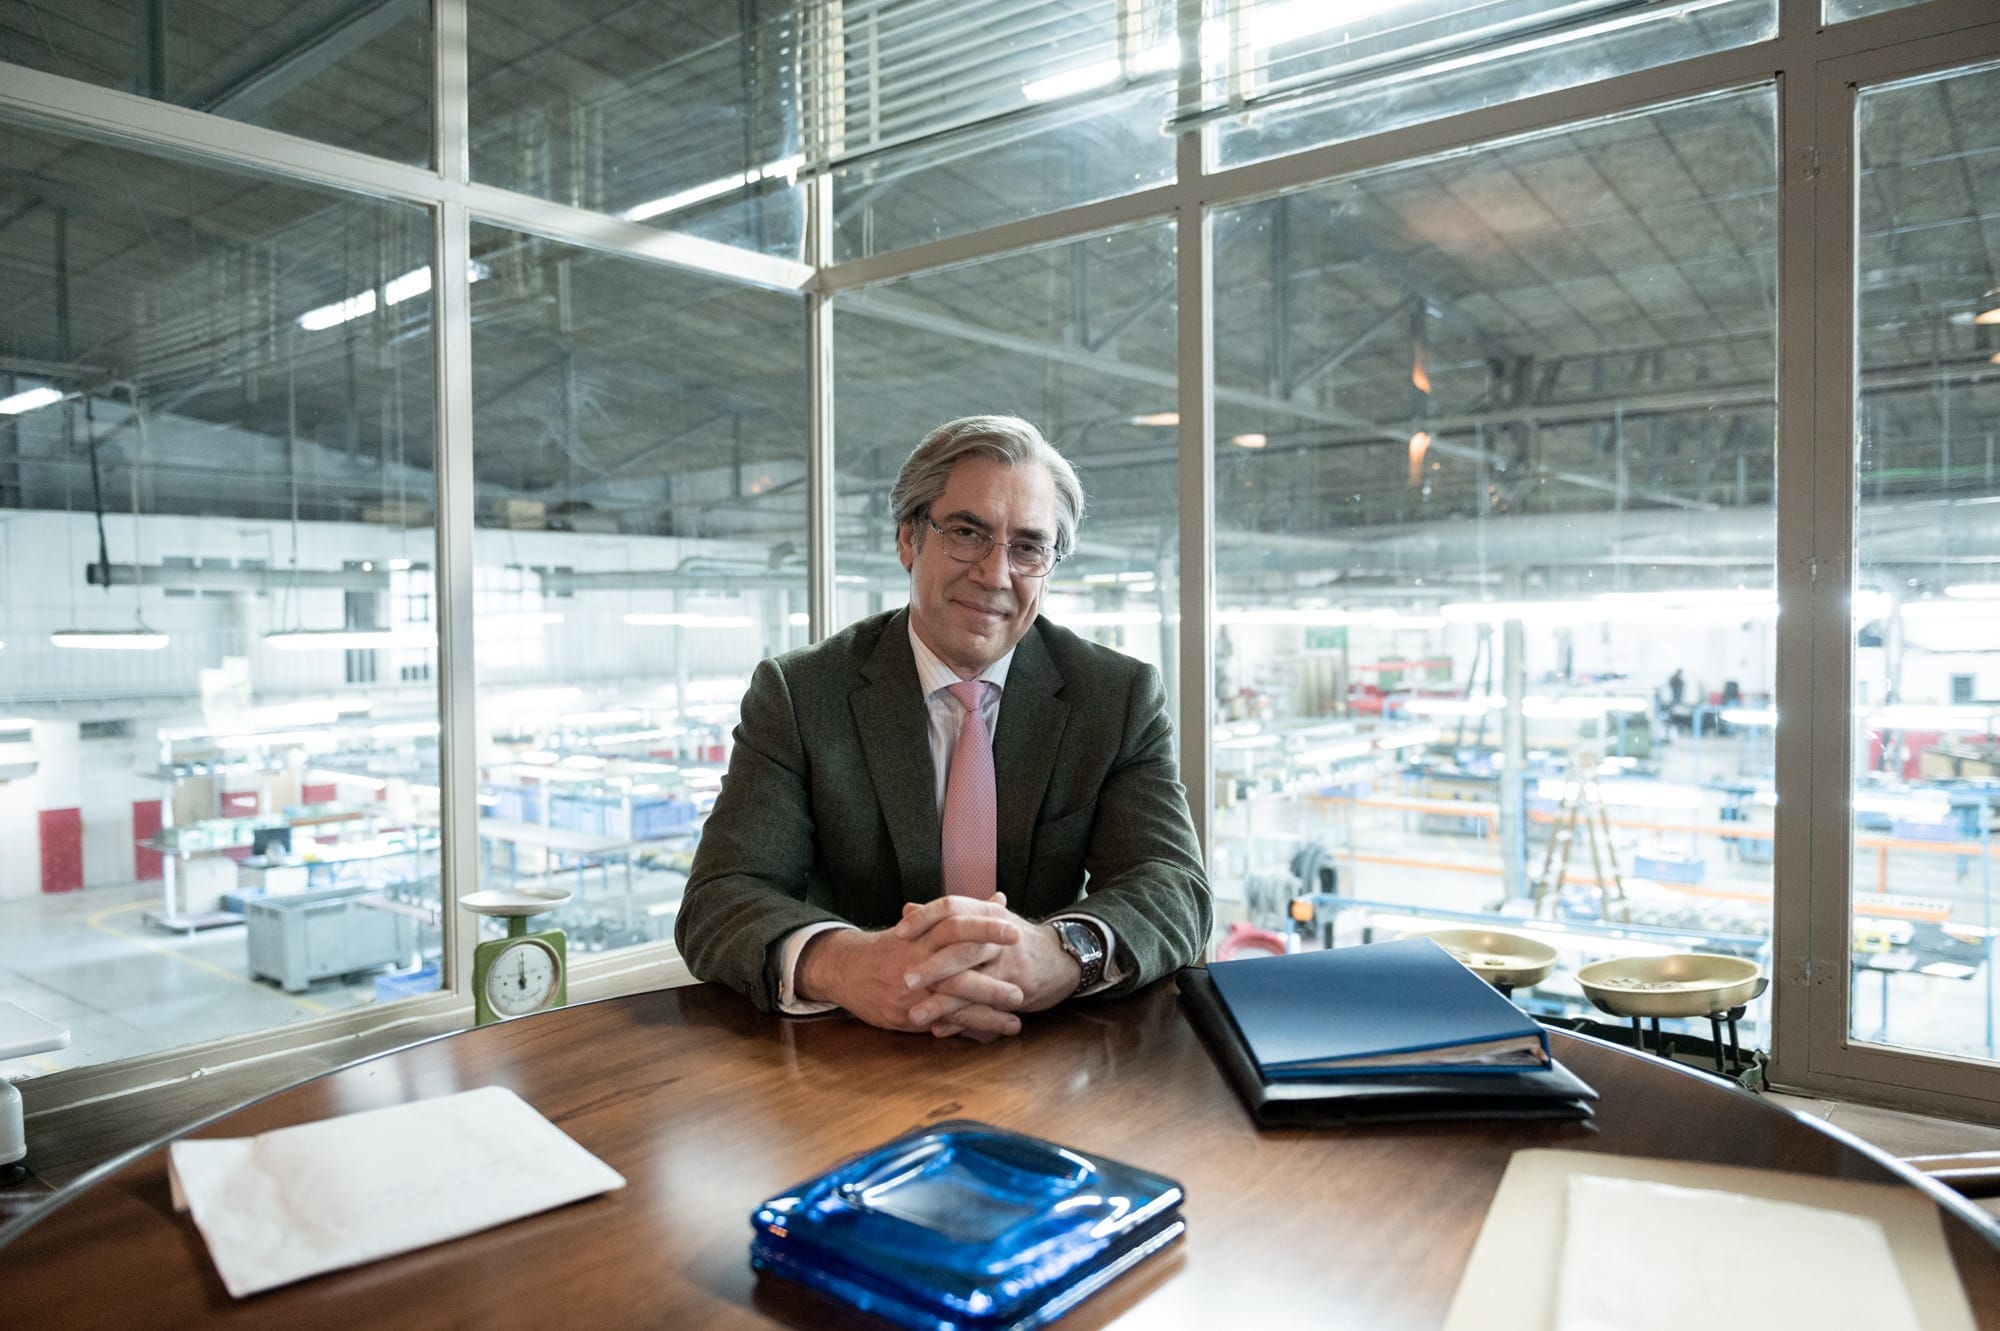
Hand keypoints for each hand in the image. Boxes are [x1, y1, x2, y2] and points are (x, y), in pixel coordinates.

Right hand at [795, 906, 1025, 1038]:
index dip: (983, 925)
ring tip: (1016, 1020)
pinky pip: (940, 1023)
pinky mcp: (905, 1015)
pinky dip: (968, 1029)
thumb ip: (966, 914)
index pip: (954, 924)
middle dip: (990, 979)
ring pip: (950, 1002)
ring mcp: (911, 991)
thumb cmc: (895, 945)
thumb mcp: (924, 924)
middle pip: (954, 967)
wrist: (847, 969)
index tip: (1014, 929)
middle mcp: (916, 961)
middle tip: (1024, 985)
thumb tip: (1000, 898)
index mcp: (922, 934)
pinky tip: (992, 1035)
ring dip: (985, 1013)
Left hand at [894, 896, 1083, 1035]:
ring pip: (972, 984)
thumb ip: (945, 917)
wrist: (1062, 957)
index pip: (953, 907)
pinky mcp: (1018, 990)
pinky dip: (961, 1021)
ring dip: (942, 1003)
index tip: (899, 932)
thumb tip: (907, 908)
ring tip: (914, 1015)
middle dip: (932, 967)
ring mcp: (1009, 965)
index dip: (925, 918)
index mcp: (986, 914)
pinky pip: (985, 1008)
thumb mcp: (985, 919)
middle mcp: (998, 937)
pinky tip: (940, 1030)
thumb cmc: (1014, 939)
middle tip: (903, 981)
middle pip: (962, 947)